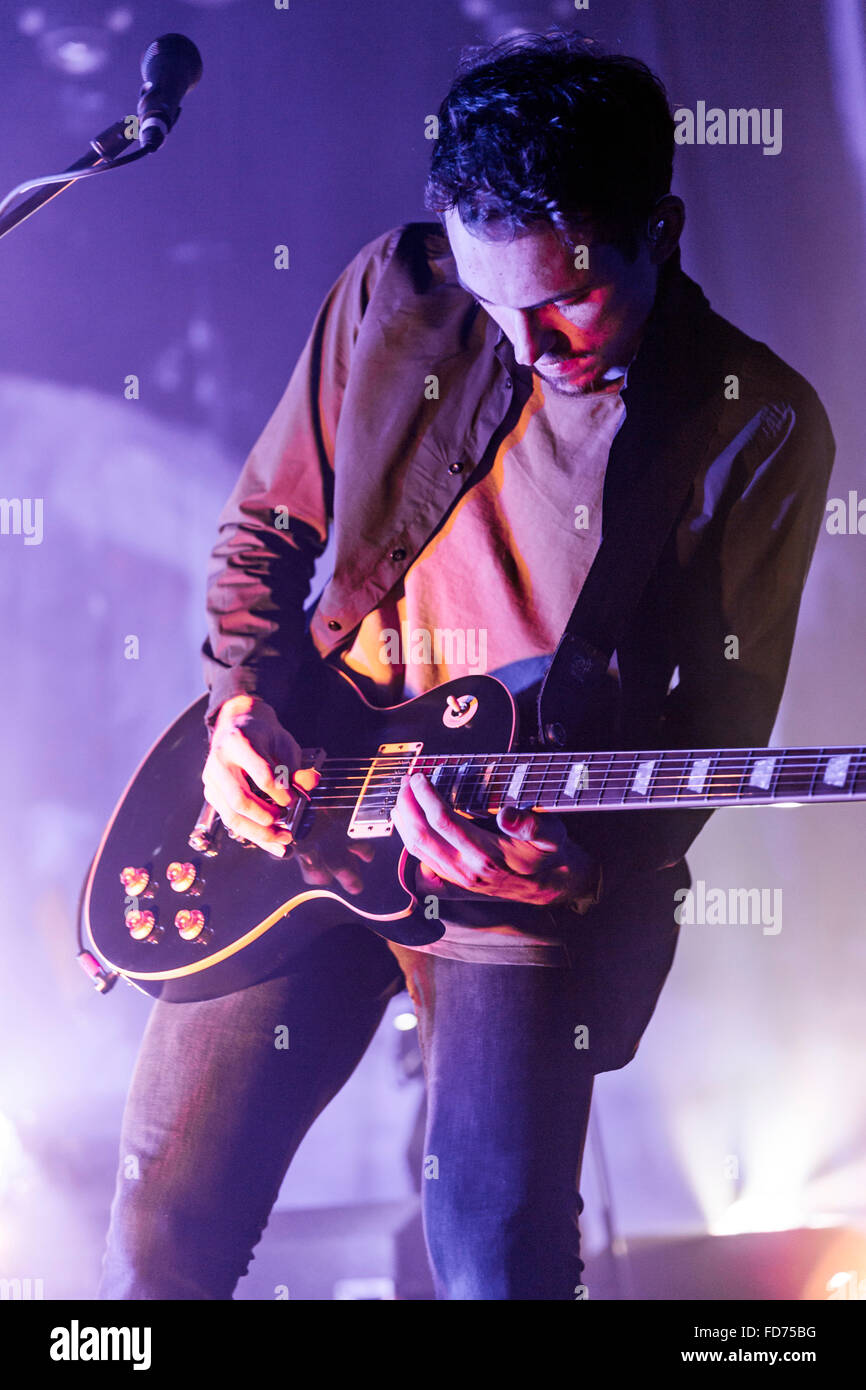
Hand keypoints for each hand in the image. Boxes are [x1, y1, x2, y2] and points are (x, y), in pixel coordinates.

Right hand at [202, 695, 313, 857]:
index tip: (293, 799)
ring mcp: (212, 780)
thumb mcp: (283, 744)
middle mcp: (220, 761)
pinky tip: (271, 842)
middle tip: (286, 821)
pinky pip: (230, 820)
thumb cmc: (262, 736)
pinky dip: (252, 834)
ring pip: (232, 816)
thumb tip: (309, 785)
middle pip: (240, 799)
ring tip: (282, 838)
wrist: (237, 725)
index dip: (280, 792)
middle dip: (266, 817)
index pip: (262, 774)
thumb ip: (295, 767)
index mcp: (239, 742)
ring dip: (259, 833)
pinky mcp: (212, 794)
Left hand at [392, 770, 601, 910]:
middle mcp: (466, 871)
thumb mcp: (551, 835)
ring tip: (401, 798)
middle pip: (422, 836)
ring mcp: (457, 879)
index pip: (444, 821)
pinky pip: (422, 862)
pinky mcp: (453, 883)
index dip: (427, 797)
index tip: (420, 777)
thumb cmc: (545, 855)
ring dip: (404, 823)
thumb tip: (508, 815)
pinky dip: (409, 841)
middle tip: (406, 783)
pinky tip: (408, 825)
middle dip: (409, 805)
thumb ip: (533, 824)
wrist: (547, 885)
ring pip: (417, 850)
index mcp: (486, 856)